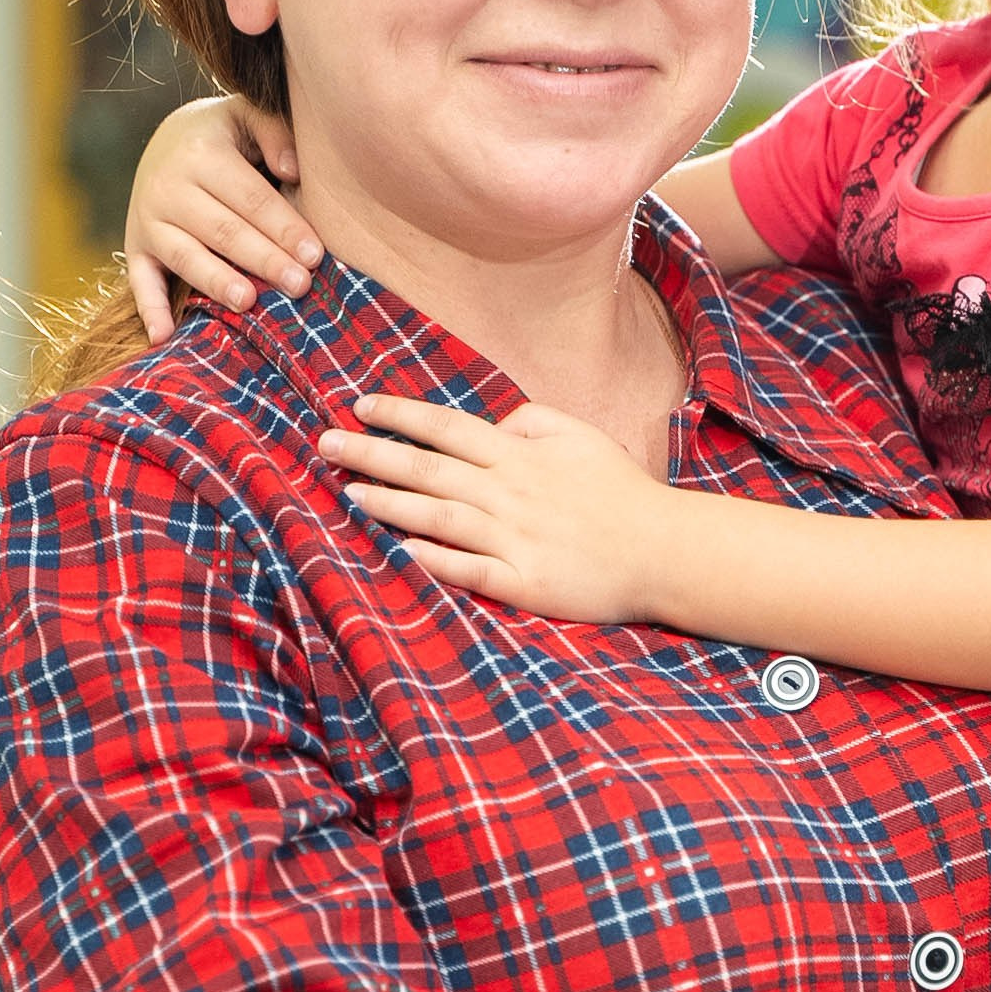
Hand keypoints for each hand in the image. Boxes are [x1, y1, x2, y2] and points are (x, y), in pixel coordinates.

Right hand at [123, 95, 319, 342]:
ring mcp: (147, 219)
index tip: (315, 254)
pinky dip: (150, 310)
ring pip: (186, 257)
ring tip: (250, 302)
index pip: (250, 198)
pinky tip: (165, 337)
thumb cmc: (226, 136)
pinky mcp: (135, 246)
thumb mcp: (247, 117)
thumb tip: (292, 170)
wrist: (169, 140)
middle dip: (264, 259)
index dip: (283, 226)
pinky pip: (140, 281)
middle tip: (300, 284)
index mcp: (202, 153)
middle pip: (223, 231)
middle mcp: (167, 187)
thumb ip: (273, 132)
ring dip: (217, 282)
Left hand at [317, 396, 672, 620]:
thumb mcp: (582, 436)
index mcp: (522, 455)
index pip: (447, 428)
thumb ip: (533, 421)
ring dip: (388, 504)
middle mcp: (511, 493)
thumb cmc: (622, 492)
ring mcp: (516, 540)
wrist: (665, 550)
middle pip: (428, 469)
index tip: (359, 407)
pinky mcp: (525, 584)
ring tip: (346, 494)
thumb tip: (492, 423)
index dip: (400, 415)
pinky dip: (431, 560)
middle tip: (325, 445)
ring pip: (439, 517)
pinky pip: (468, 571)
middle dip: (372, 455)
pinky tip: (396, 550)